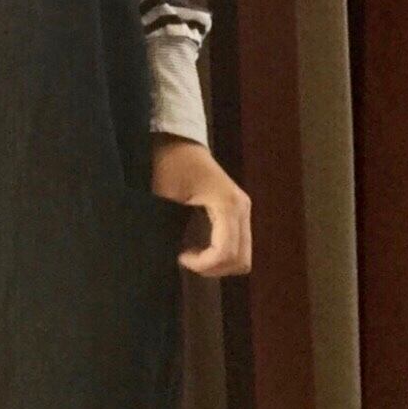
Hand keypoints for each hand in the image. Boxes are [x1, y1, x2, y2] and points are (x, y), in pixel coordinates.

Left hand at [151, 135, 251, 276]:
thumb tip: (170, 256)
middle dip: (212, 268)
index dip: (203, 265)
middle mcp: (242, 208)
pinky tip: (197, 246)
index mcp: (227, 204)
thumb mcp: (164, 196)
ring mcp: (243, 210)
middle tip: (185, 260)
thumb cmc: (169, 163)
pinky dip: (220, 254)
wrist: (176, 139)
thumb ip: (170, 228)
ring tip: (191, 254)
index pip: (226, 252)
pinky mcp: (238, 211)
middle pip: (241, 260)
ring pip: (242, 256)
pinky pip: (238, 244)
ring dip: (218, 263)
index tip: (179, 257)